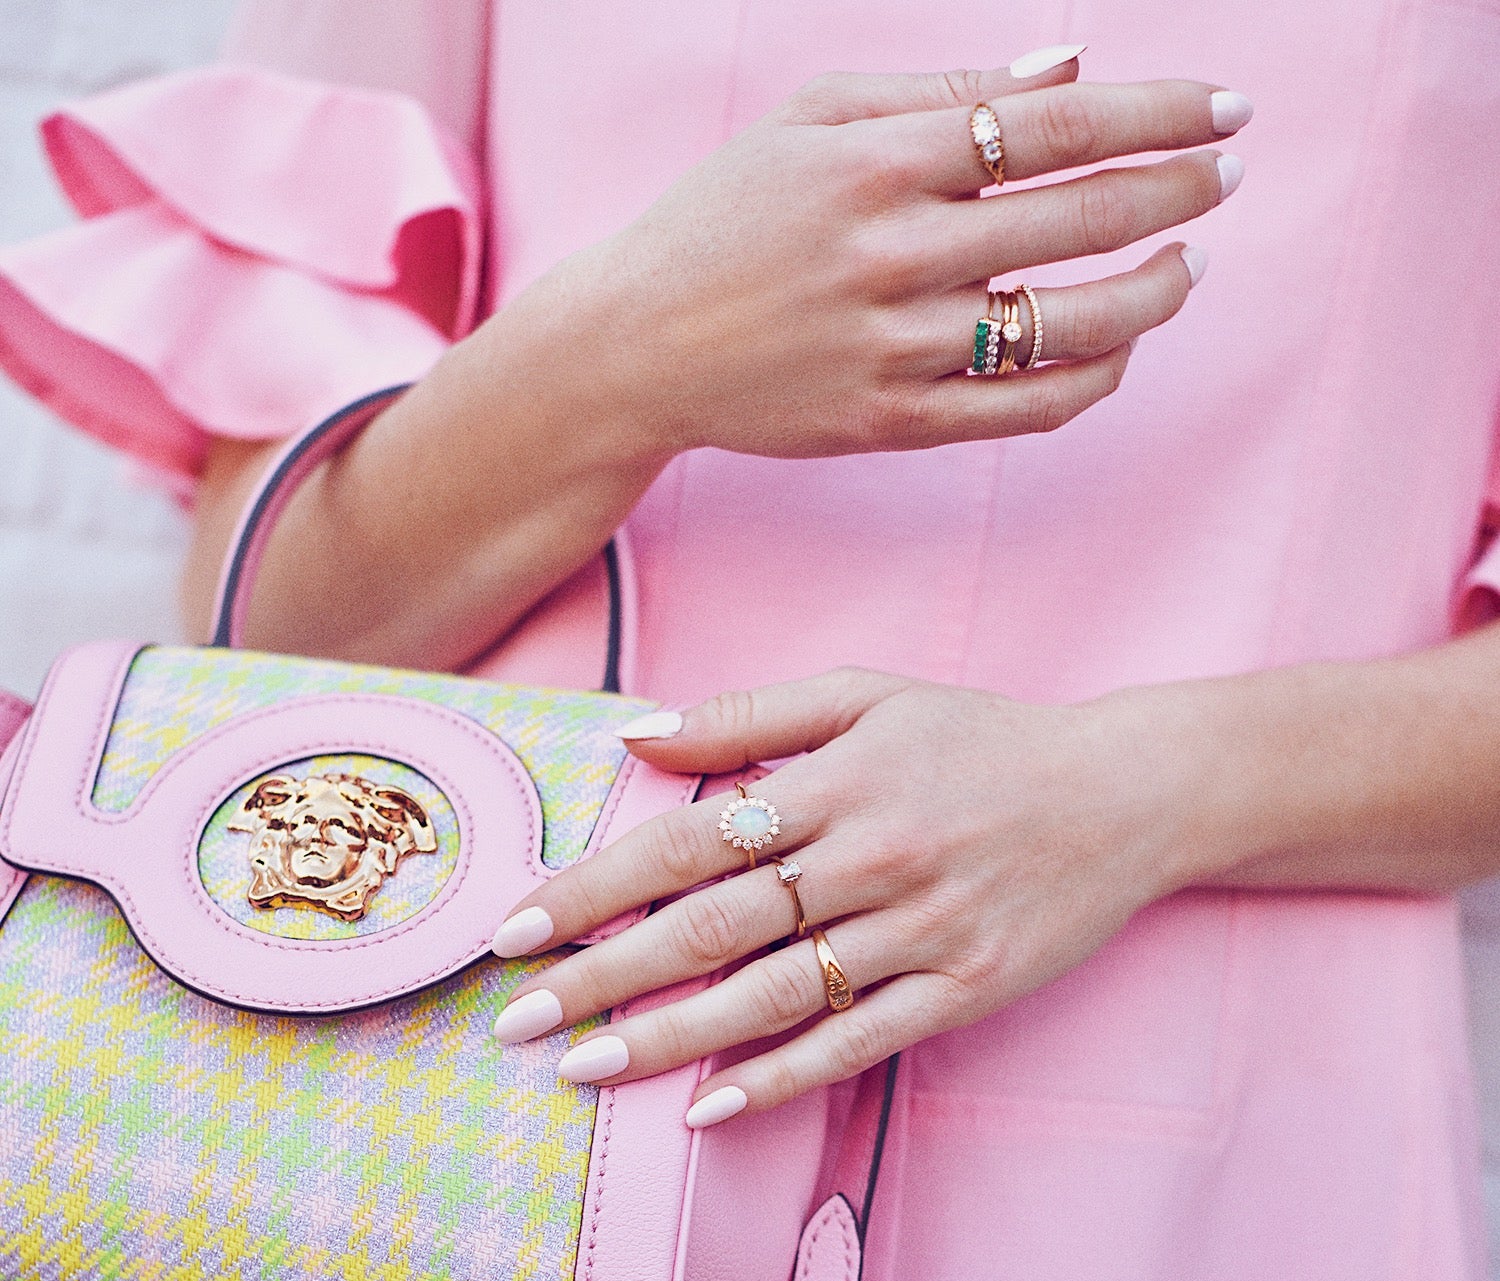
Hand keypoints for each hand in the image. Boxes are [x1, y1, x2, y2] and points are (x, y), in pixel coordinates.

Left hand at [490, 669, 1197, 1124]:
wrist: (1123, 793)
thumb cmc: (979, 738)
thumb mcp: (868, 694)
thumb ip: (748, 714)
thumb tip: (635, 736)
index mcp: (837, 784)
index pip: (687, 841)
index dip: (594, 888)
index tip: (514, 928)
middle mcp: (872, 860)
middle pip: (713, 927)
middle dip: (603, 976)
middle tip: (516, 1019)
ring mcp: (921, 933)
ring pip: (773, 996)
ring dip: (669, 1038)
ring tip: (582, 1070)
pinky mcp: (964, 990)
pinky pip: (858, 1043)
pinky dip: (780, 1078)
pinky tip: (706, 1108)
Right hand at [571, 55, 1248, 458]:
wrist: (639, 345)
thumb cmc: (724, 217)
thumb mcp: (810, 118)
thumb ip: (939, 89)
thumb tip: (1069, 69)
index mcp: (876, 160)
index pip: (1054, 125)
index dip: (1157, 113)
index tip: (1225, 108)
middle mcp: (893, 254)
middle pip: (1078, 218)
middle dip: (1177, 190)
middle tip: (1227, 175)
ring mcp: (894, 348)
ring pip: (1066, 325)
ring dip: (1152, 293)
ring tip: (1186, 267)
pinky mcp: (892, 423)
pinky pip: (1023, 409)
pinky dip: (1091, 380)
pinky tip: (1120, 350)